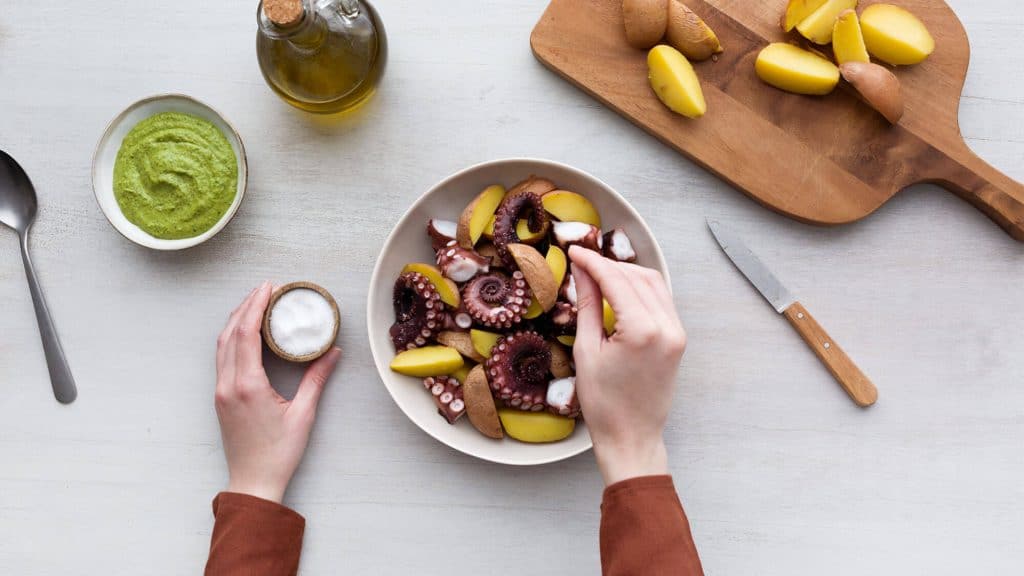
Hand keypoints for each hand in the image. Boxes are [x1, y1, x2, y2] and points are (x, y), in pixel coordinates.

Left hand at [214, 282, 341, 502]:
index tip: (269, 288)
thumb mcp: (304, 414)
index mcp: (247, 386)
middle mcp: (228, 385)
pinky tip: (246, 331)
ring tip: (255, 303)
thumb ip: (316, 379)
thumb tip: (332, 353)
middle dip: (246, 306)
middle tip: (266, 288)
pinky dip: (233, 337)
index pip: (247, 334)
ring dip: (237, 319)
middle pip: (230, 333)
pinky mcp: (221, 397)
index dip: (256, 307)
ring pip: (222, 344)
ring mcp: (221, 391)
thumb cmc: (279, 453)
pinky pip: (222, 357)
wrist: (253, 482)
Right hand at [568, 246, 686, 485]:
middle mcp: (667, 327)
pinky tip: (619, 291)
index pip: (616, 280)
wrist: (632, 437)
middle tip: (582, 262)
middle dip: (609, 265)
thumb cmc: (604, 404)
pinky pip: (661, 301)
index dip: (593, 262)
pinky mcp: (678, 339)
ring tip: (598, 275)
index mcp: (643, 331)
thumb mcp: (587, 350)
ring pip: (654, 284)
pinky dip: (640, 289)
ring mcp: (677, 333)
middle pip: (637, 276)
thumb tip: (582, 272)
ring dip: (626, 274)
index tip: (575, 252)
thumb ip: (587, 305)